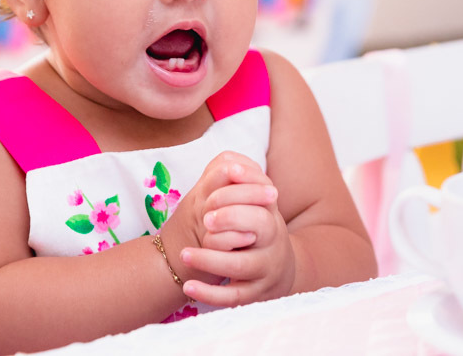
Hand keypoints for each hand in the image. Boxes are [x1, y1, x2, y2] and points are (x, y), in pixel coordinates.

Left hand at [161, 152, 280, 286]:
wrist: (277, 267)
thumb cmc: (257, 227)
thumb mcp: (255, 203)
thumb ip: (242, 181)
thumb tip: (229, 164)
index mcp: (270, 212)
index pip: (262, 196)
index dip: (241, 189)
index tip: (218, 186)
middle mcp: (273, 238)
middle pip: (260, 224)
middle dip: (232, 218)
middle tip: (205, 219)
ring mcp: (265, 268)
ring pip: (241, 264)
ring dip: (211, 259)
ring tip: (185, 254)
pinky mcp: (254, 293)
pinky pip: (232, 297)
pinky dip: (209, 293)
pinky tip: (188, 286)